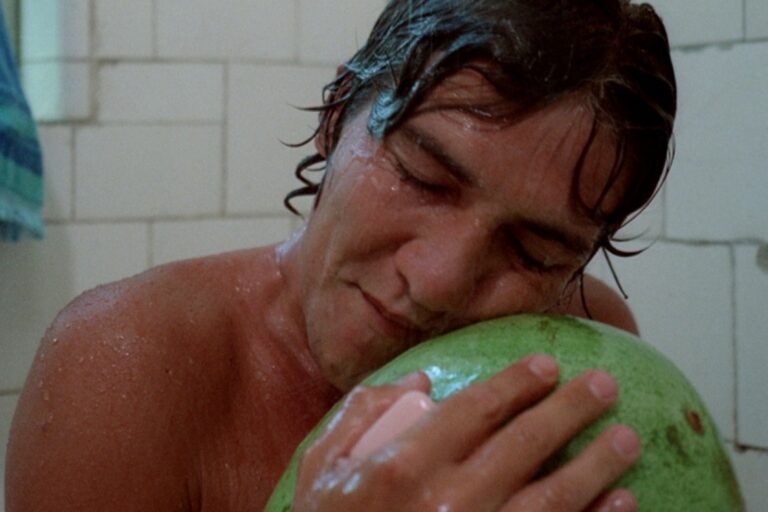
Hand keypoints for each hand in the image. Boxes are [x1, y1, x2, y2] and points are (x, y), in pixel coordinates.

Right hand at [293, 354, 639, 511]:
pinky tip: (622, 501)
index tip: (547, 365)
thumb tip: (420, 382)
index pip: (476, 409)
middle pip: (524, 444)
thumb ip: (361, 416)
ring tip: (626, 438)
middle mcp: (448, 502)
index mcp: (402, 466)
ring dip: (596, 464)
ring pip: (553, 496)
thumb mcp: (321, 471)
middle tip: (603, 386)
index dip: (518, 382)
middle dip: (570, 409)